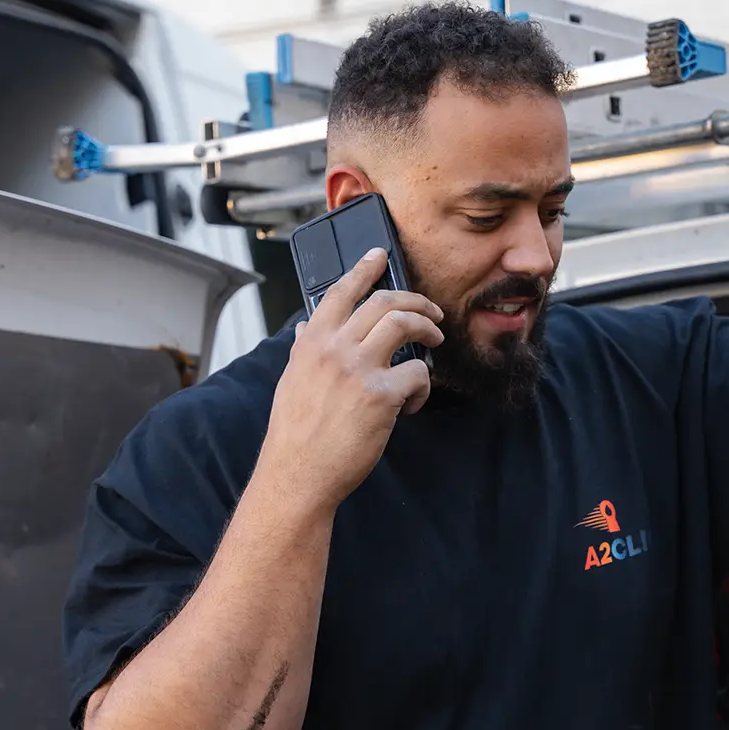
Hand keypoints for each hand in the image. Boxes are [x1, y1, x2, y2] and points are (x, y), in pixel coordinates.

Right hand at [255, 248, 444, 510]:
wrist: (298, 475)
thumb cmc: (296, 435)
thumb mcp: (292, 382)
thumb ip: (305, 351)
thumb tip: (306, 328)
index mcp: (310, 344)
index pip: (339, 292)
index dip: (363, 269)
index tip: (379, 255)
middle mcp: (333, 349)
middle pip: (383, 302)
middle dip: (415, 301)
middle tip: (431, 313)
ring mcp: (358, 370)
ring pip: (404, 324)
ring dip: (428, 329)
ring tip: (436, 341)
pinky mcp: (381, 396)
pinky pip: (418, 374)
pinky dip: (422, 387)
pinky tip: (412, 403)